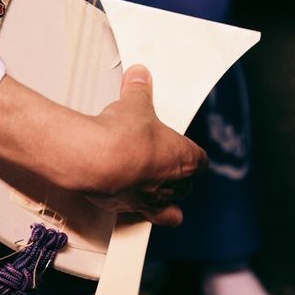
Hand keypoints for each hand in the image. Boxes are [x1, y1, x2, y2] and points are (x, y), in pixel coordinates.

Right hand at [0, 68, 206, 226]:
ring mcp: (148, 199)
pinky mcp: (125, 208)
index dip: (192, 154)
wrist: (95, 159)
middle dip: (178, 176)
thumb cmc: (122, 137)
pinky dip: (137, 212)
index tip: (186, 149)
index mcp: (183, 158)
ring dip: (163, 199)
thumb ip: (139, 91)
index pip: (200, 161)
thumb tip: (139, 77)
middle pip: (185, 186)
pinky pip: (140, 217)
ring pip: (168, 207)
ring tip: (157, 191)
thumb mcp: (133, 104)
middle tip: (166, 164)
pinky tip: (130, 205)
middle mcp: (170, 184)